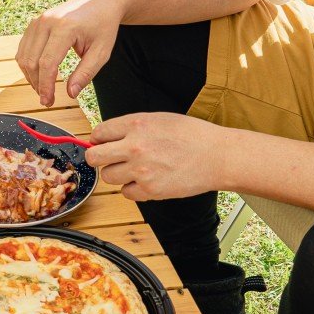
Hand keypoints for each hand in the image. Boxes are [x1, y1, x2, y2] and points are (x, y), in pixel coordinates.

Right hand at [16, 0, 125, 106]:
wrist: (101, 1)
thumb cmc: (103, 25)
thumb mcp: (101, 52)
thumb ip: (86, 73)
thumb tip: (71, 94)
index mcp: (65, 28)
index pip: (47, 63)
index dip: (46, 85)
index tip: (48, 101)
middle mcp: (47, 22)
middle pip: (32, 61)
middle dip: (37, 84)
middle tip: (47, 99)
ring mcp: (38, 21)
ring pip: (23, 56)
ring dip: (30, 76)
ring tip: (43, 88)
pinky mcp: (34, 23)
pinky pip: (23, 49)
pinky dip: (28, 64)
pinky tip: (39, 74)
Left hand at [86, 113, 225, 200]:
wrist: (219, 156)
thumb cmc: (192, 136)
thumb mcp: (158, 119)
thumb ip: (131, 127)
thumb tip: (106, 137)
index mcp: (136, 124)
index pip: (98, 134)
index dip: (99, 140)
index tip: (104, 144)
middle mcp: (134, 147)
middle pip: (94, 157)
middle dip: (98, 158)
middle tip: (109, 159)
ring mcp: (141, 170)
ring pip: (108, 177)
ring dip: (118, 175)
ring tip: (136, 169)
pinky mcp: (150, 189)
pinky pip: (126, 193)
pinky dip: (133, 189)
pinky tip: (148, 180)